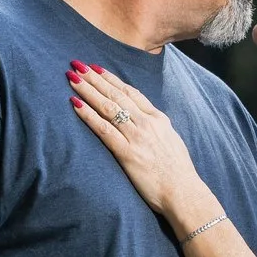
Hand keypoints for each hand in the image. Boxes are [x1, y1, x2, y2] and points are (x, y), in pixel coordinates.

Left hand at [67, 63, 210, 225]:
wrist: (183, 192)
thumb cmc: (178, 172)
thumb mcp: (171, 141)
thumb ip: (157, 128)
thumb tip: (146, 122)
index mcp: (158, 119)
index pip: (131, 92)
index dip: (112, 79)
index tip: (97, 68)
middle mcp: (146, 123)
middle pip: (116, 94)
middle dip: (94, 78)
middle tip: (78, 64)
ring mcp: (136, 137)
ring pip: (107, 107)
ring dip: (87, 90)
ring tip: (72, 77)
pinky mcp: (127, 153)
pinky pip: (103, 129)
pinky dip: (88, 115)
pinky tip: (75, 104)